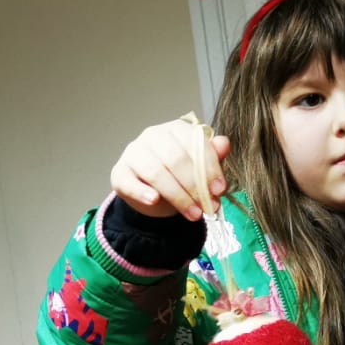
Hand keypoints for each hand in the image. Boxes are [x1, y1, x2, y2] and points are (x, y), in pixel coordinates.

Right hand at [109, 120, 230, 220]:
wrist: (153, 193)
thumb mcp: (200, 168)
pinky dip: (142, 192)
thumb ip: (212, 157)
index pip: (194, 143)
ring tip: (194, 214)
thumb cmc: (180, 176)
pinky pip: (130, 182)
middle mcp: (153, 136)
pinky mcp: (120, 173)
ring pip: (156, 172)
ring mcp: (133, 153)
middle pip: (176, 159)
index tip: (220, 189)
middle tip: (208, 207)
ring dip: (177, 196)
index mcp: (176, 129)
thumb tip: (224, 144)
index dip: (209, 167)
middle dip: (195, 186)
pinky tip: (154, 200)